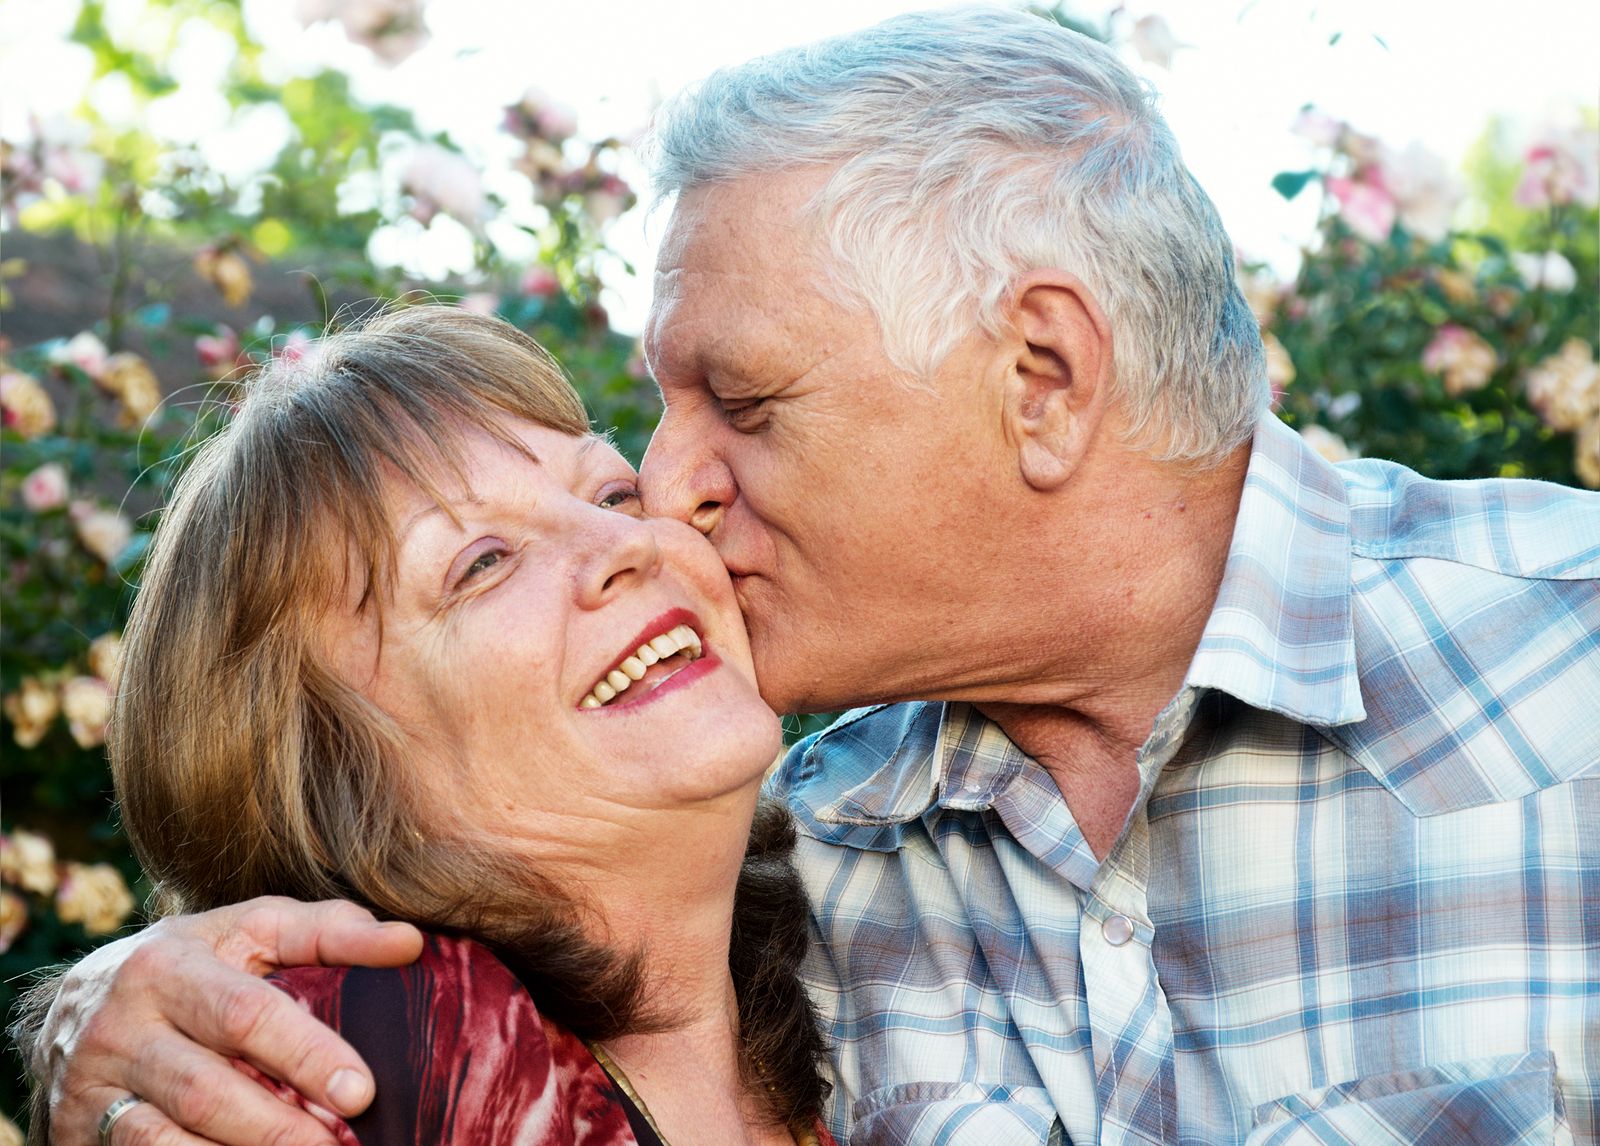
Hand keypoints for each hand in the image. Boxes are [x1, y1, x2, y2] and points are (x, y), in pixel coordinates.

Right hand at [29, 897, 422, 1144]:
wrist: (79, 1008)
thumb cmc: (196, 964)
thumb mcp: (252, 931)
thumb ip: (329, 931)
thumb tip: (411, 942)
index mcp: (169, 964)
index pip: (246, 1014)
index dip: (308, 1054)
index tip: (362, 1092)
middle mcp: (122, 1024)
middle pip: (208, 1087)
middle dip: (279, 1125)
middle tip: (343, 1143)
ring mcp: (95, 1083)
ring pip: (171, 1137)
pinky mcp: (80, 1128)